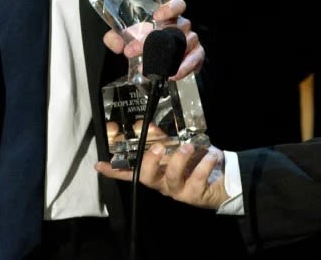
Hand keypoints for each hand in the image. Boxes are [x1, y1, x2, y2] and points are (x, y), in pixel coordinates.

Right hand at [95, 141, 228, 209]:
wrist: (220, 182)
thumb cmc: (193, 162)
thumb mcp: (175, 149)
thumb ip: (160, 138)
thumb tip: (143, 125)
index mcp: (154, 172)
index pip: (130, 172)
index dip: (115, 170)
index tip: (100, 164)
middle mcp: (162, 183)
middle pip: (147, 177)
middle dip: (150, 161)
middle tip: (159, 147)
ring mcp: (177, 190)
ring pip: (172, 178)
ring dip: (179, 160)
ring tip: (188, 147)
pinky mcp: (195, 194)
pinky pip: (197, 179)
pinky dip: (204, 164)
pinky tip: (211, 154)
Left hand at [102, 0, 204, 78]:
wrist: (159, 61)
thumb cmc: (146, 43)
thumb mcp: (129, 39)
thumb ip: (118, 37)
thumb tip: (114, 42)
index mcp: (168, 17)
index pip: (177, 6)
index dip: (170, 8)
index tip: (156, 16)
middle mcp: (182, 26)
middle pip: (175, 28)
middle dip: (152, 40)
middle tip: (133, 50)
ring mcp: (191, 40)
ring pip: (184, 44)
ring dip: (165, 57)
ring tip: (146, 68)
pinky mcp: (196, 56)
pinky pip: (195, 59)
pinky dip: (184, 67)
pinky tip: (172, 74)